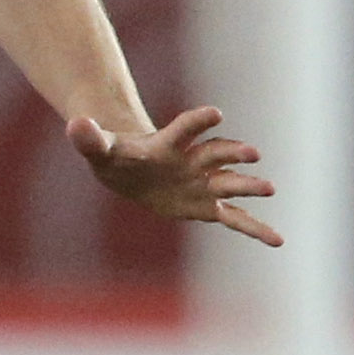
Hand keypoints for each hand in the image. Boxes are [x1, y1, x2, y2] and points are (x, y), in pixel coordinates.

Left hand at [68, 104, 281, 247]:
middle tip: (252, 153)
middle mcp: (193, 160)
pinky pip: (235, 219)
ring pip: (230, 183)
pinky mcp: (207, 206)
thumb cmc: (116, 155)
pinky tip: (278, 240)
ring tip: (269, 188)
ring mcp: (204, 182)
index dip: (198, 121)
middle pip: (215, 154)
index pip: (185, 128)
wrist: (130, 169)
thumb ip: (90, 138)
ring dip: (248, 185)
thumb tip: (75, 125)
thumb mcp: (99, 148)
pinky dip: (255, 229)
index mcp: (168, 143)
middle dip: (232, 153)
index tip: (215, 114)